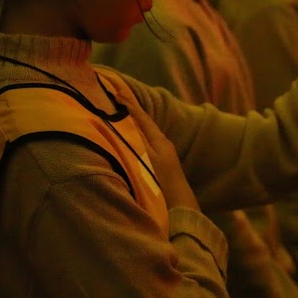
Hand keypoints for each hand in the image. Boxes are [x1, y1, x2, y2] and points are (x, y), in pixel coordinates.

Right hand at [122, 96, 199, 210]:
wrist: (180, 207)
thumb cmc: (162, 183)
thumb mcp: (147, 158)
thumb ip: (136, 140)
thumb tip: (124, 122)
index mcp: (158, 140)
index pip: (141, 117)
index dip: (129, 104)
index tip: (117, 91)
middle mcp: (162, 144)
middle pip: (144, 122)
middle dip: (131, 110)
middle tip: (118, 96)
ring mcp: (163, 155)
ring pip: (145, 133)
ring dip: (133, 122)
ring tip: (121, 113)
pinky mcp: (161, 166)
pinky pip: (145, 144)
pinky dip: (136, 136)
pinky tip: (131, 139)